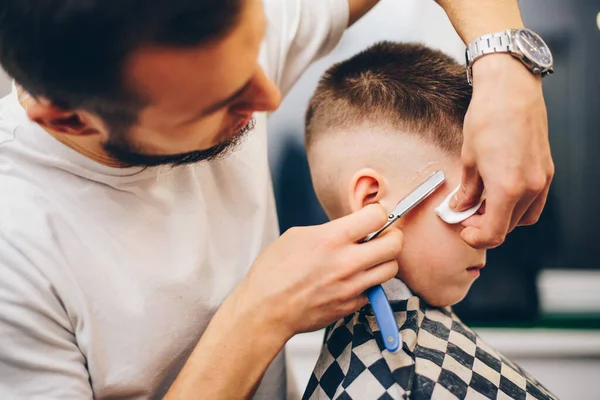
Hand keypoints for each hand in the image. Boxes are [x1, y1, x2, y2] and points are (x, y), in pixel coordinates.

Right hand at [232, 204, 401, 339]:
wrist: (265, 310)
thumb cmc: (272, 272)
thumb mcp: (296, 236)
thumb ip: (328, 230)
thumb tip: (349, 230)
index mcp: (331, 238)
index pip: (377, 217)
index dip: (378, 213)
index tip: (374, 216)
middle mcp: (346, 262)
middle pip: (394, 243)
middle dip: (391, 235)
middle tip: (382, 235)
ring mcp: (351, 286)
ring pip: (391, 268)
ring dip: (385, 260)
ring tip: (371, 258)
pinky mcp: (351, 305)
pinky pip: (375, 289)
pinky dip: (370, 282)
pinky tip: (355, 278)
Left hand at [452, 54, 553, 248]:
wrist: (511, 90)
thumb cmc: (487, 119)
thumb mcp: (468, 159)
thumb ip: (466, 190)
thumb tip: (460, 207)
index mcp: (507, 189)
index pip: (493, 233)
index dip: (475, 238)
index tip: (463, 230)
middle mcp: (530, 188)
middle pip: (508, 227)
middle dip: (485, 227)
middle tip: (466, 215)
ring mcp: (543, 179)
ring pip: (523, 217)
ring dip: (502, 218)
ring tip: (481, 204)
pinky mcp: (547, 170)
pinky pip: (534, 201)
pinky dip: (517, 206)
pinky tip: (499, 193)